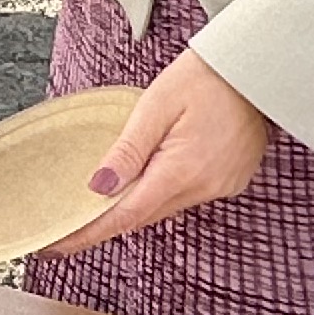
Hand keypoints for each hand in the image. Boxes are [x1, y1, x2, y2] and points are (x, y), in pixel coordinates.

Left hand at [53, 50, 271, 254]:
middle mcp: (205, 186)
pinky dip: (162, 192)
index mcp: (182, 170)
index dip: (88, 233)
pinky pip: (186, 196)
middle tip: (71, 223)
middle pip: (143, 215)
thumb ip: (127, 149)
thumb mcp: (155, 106)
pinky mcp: (230, 181)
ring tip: (104, 198)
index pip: (125, 216)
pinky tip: (150, 177)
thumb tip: (99, 186)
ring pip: (164, 206)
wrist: (254, 69)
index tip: (59, 245)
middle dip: (107, 221)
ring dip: (136, 204)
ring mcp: (221, 186)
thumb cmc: (206, 78)